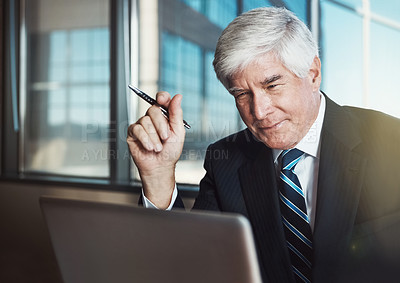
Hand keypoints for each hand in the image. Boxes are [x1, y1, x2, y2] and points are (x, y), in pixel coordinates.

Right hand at [127, 91, 184, 207]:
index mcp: (165, 115)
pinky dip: (145, 139)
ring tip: (158, 147)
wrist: (160, 166)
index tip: (162, 100)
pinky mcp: (133, 133)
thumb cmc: (170, 151)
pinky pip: (137, 129)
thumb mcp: (178, 132)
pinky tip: (149, 147)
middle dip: (161, 125)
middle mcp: (152, 118)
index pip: (161, 99)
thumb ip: (177, 113)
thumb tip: (178, 96)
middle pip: (153, 109)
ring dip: (154, 137)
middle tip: (165, 137)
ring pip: (145, 121)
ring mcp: (142, 124)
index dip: (162, 97)